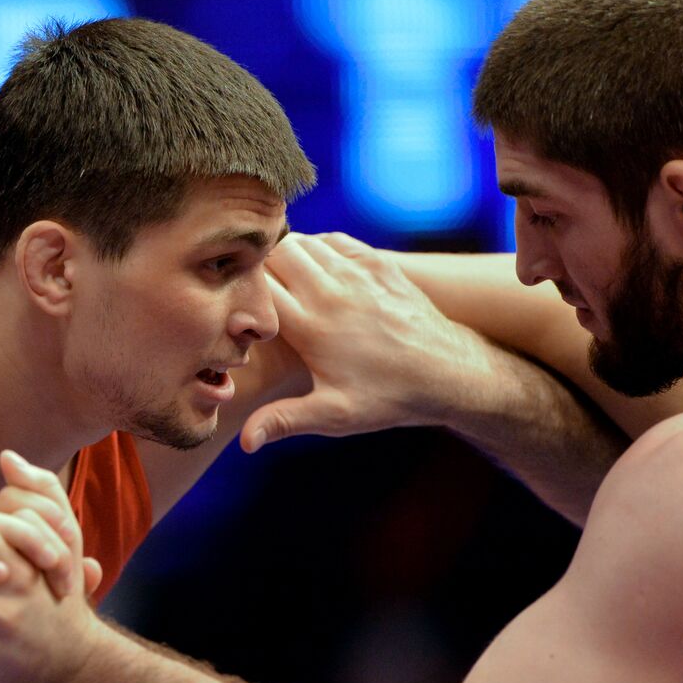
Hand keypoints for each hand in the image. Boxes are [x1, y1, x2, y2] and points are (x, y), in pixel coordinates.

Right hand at [241, 232, 494, 451]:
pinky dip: (317, 249)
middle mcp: (333, 291)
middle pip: (275, 254)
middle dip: (258, 268)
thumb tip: (246, 442)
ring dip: (286, 256)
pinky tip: (314, 271)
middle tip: (253, 291)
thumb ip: (283, 421)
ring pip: (304, 242)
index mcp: (313, 326)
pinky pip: (334, 241)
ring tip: (278, 281)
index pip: (258, 289)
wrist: (449, 373)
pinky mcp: (378, 264)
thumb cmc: (388, 398)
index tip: (234, 310)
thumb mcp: (334, 415)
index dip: (239, 295)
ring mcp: (357, 272)